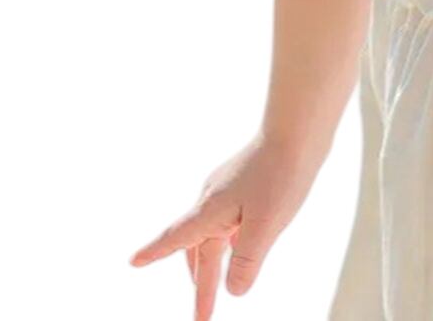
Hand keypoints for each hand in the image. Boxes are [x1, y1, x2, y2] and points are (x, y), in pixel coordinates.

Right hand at [129, 132, 322, 318]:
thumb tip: (234, 291)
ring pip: (212, 235)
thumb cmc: (281, 174)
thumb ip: (247, 261)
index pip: (176, 238)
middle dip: (200, 284)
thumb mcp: (265, 225)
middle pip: (198, 249)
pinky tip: (236, 246)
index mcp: (211, 210)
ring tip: (211, 287)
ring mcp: (228, 188)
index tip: (133, 261)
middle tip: (202, 317)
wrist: (299, 130)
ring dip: (210, 263)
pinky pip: (226, 221)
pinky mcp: (245, 182)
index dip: (154, 253)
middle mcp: (212, 199)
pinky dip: (226, 242)